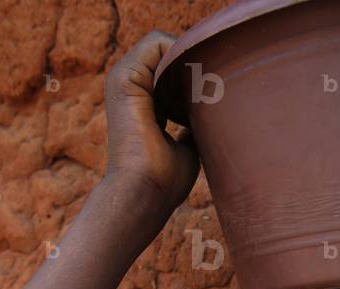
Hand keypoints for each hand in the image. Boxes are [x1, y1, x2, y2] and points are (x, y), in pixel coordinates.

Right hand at [103, 30, 200, 213]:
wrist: (144, 193)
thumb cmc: (165, 181)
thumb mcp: (188, 146)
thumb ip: (195, 123)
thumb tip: (215, 112)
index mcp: (143, 103)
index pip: (173, 72)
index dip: (198, 76)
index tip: (215, 98)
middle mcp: (131, 88)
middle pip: (170, 56)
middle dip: (197, 66)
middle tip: (214, 93)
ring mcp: (124, 80)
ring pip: (164, 46)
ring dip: (190, 61)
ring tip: (203, 93)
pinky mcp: (124, 78)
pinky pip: (156, 44)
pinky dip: (179, 56)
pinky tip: (191, 86)